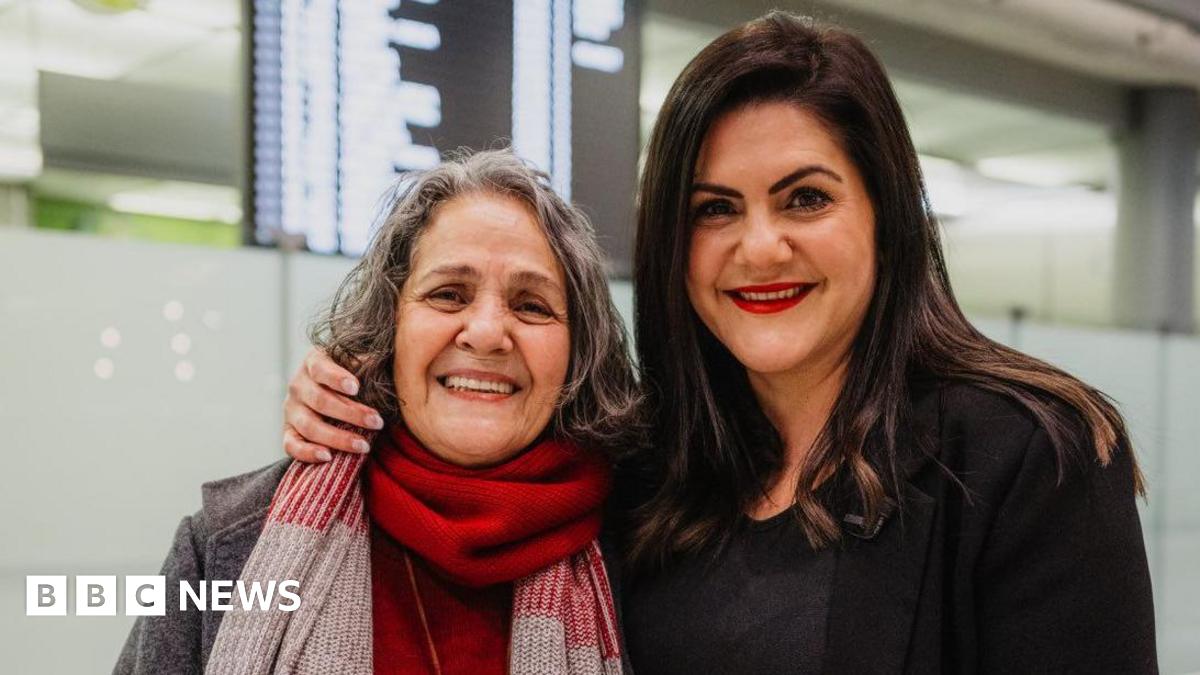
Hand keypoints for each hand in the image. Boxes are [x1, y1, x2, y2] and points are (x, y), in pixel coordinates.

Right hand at [283, 347, 384, 462]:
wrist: (327, 390)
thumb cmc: (350, 374)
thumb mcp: (355, 363)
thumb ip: (364, 362)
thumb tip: (377, 361)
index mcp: (313, 362)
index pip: (321, 369)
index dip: (337, 378)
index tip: (356, 387)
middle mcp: (298, 386)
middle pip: (320, 401)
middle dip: (351, 413)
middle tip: (377, 422)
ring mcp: (291, 411)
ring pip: (310, 426)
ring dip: (338, 438)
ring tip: (364, 445)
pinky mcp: (289, 432)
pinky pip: (292, 445)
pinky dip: (308, 453)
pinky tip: (328, 457)